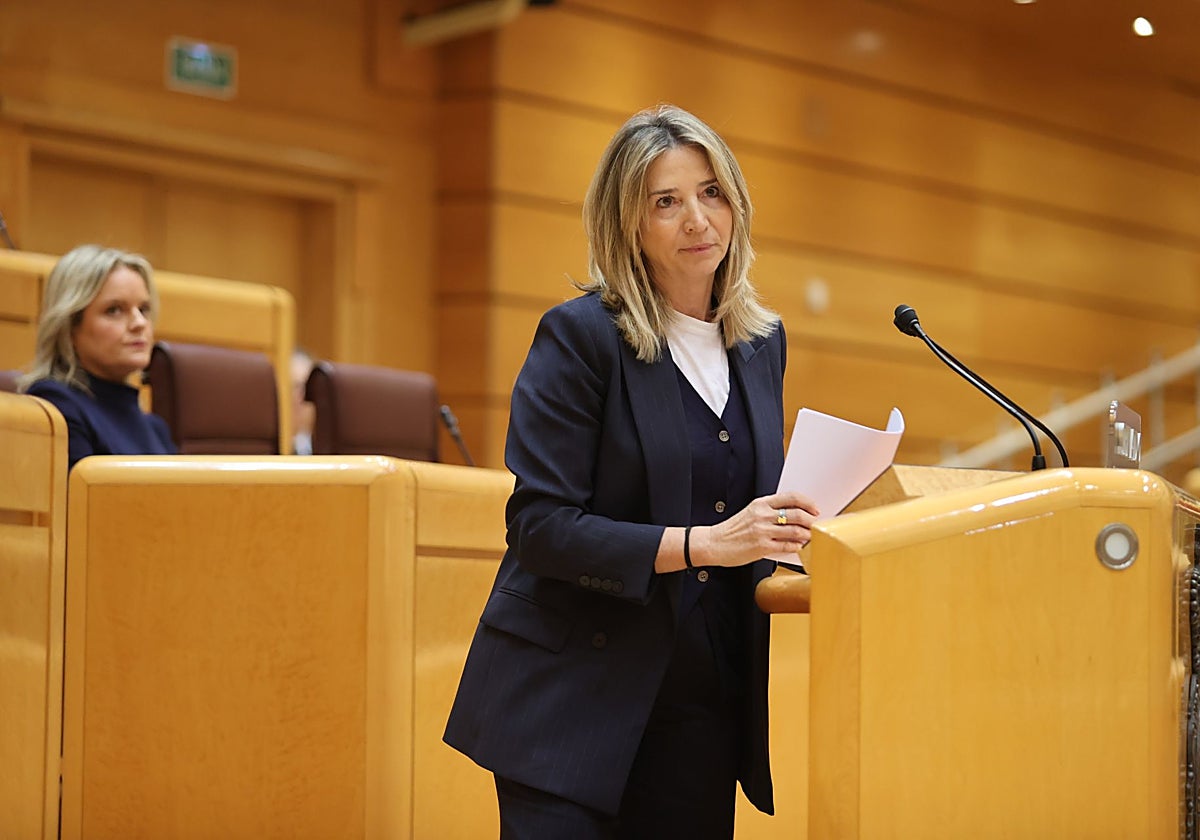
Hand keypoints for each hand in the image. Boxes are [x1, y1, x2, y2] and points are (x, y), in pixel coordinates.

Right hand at [694, 492, 819, 567]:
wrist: (714, 543)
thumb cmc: (732, 530)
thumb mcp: (750, 513)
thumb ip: (769, 512)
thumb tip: (793, 516)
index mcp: (760, 503)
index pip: (791, 497)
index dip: (807, 503)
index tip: (814, 509)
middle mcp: (762, 515)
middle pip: (797, 514)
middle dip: (811, 521)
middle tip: (815, 525)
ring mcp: (762, 531)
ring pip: (795, 531)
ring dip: (806, 535)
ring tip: (809, 537)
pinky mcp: (762, 547)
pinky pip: (787, 546)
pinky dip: (796, 546)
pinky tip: (798, 546)